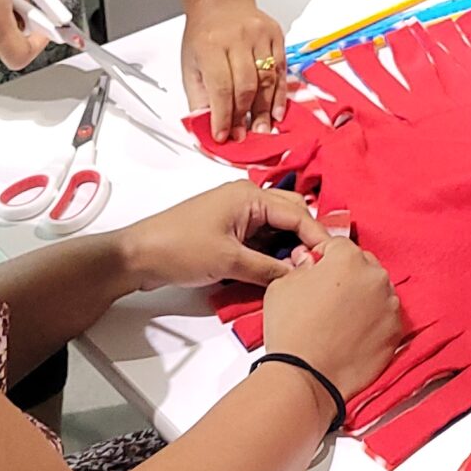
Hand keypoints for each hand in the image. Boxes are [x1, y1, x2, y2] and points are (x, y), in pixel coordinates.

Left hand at [117, 181, 330, 290]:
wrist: (137, 256)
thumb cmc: (179, 248)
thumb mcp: (229, 261)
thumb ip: (269, 269)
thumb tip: (300, 276)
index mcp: (250, 195)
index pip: (298, 213)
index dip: (317, 238)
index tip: (333, 260)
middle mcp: (247, 199)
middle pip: (291, 218)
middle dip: (306, 242)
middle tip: (319, 269)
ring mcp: (238, 215)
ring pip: (277, 230)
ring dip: (289, 249)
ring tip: (302, 274)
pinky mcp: (229, 231)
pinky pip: (261, 240)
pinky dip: (272, 254)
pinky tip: (280, 273)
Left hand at [183, 0, 291, 141]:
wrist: (221, 1)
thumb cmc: (204, 33)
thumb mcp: (191, 64)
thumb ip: (199, 97)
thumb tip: (208, 126)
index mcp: (210, 44)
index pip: (220, 88)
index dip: (223, 116)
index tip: (223, 135)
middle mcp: (237, 37)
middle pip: (246, 85)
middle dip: (245, 115)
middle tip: (245, 135)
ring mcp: (259, 34)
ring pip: (267, 79)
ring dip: (265, 109)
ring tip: (262, 128)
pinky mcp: (276, 35)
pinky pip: (281, 70)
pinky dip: (280, 94)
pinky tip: (276, 110)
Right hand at [262, 235, 407, 396]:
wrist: (306, 376)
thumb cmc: (292, 331)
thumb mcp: (282, 285)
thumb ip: (302, 266)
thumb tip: (310, 262)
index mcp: (349, 258)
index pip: (338, 245)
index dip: (323, 256)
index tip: (316, 268)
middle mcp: (376, 277)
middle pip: (362, 265)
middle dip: (347, 275)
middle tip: (327, 295)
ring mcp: (390, 305)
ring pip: (376, 291)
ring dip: (363, 297)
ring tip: (340, 318)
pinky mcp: (396, 331)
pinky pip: (385, 316)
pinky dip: (373, 320)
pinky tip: (353, 333)